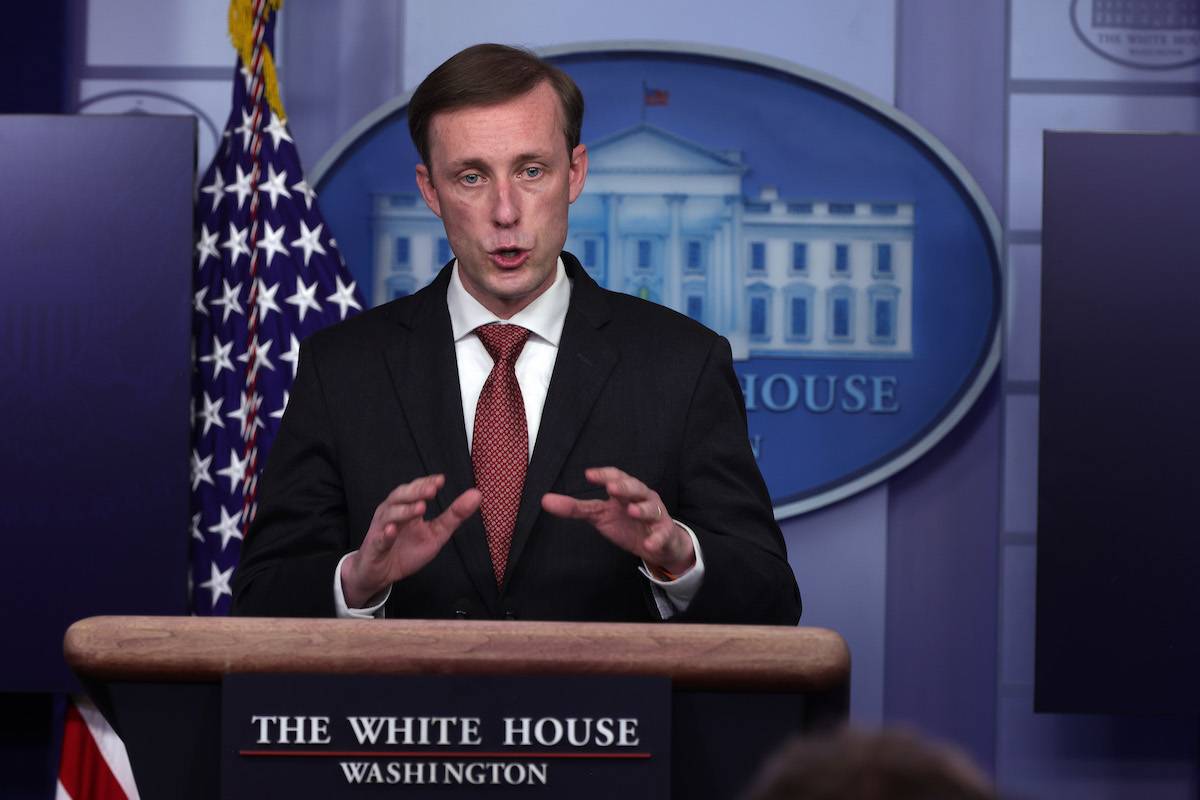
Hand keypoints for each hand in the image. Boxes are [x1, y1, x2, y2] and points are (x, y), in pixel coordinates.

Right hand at [340, 475, 481, 607]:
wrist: (381, 574)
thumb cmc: (407, 550)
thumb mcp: (436, 533)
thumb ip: (455, 515)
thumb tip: (476, 495)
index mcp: (407, 507)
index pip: (415, 489)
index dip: (426, 483)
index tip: (441, 480)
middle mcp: (392, 513)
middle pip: (400, 496)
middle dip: (416, 491)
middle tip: (432, 489)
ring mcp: (382, 529)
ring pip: (390, 514)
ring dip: (405, 510)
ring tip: (421, 508)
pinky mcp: (374, 547)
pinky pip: (379, 539)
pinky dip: (385, 534)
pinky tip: (392, 530)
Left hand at [542, 467, 694, 575]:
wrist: (657, 545)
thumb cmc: (626, 523)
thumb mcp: (600, 515)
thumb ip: (575, 508)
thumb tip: (545, 500)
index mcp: (625, 491)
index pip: (616, 477)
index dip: (604, 474)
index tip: (589, 475)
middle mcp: (642, 499)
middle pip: (636, 487)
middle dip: (625, 487)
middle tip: (612, 487)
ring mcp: (655, 516)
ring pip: (651, 509)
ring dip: (642, 509)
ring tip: (632, 511)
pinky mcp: (665, 534)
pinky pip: (662, 535)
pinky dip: (657, 539)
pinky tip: (649, 544)